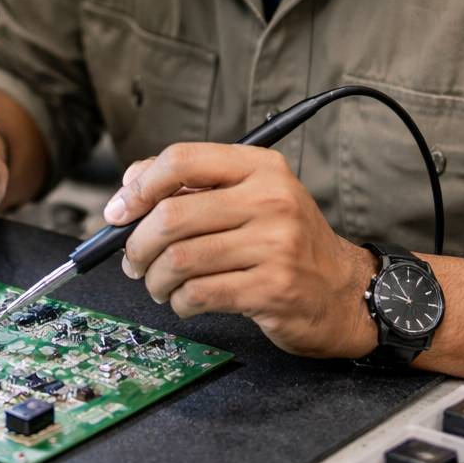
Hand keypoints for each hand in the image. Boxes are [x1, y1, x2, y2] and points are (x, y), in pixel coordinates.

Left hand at [104, 143, 378, 357]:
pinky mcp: (272, 288)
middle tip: (132, 260)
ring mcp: (274, 245)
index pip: (182, 160)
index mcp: (260, 167)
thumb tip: (129, 188)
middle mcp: (270, 199)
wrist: (344, 292)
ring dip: (155, 279)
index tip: (118, 211)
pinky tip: (186, 301)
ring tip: (159, 284)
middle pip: (172, 215)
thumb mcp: (251, 197)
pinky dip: (179, 302)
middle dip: (137, 244)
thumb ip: (195, 187)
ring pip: (179, 259)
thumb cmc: (287, 244)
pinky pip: (199, 293)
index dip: (139, 186)